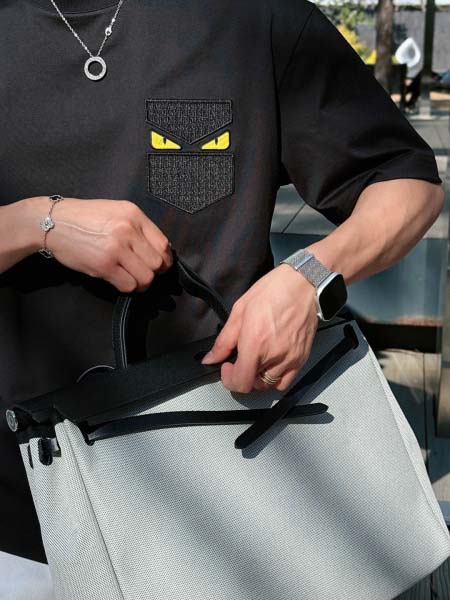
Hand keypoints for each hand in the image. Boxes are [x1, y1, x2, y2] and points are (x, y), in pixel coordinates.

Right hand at [26, 196, 172, 292]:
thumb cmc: (82, 218)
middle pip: (158, 263)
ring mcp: (116, 248)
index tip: (160, 265)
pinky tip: (119, 280)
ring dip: (141, 283)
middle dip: (154, 273)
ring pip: (146, 277)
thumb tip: (156, 249)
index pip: (163, 244)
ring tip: (132, 278)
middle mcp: (128, 230)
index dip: (165, 259)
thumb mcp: (115, 211)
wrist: (52, 222)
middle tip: (143, 273)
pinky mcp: (104, 265)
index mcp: (134, 215)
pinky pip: (128, 285)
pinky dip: (127, 287)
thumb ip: (136, 227)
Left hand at [201, 264, 318, 391]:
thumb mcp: (239, 311)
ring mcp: (290, 359)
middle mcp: (273, 355)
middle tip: (240, 361)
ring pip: (269, 385)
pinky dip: (276, 378)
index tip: (227, 366)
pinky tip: (271, 363)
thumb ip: (223, 341)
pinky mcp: (302, 358)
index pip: (240, 382)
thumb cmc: (273, 292)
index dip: (229, 379)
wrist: (302, 285)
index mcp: (255, 343)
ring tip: (256, 361)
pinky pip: (286, 381)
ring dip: (258, 378)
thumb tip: (211, 358)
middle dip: (242, 376)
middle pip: (253, 385)